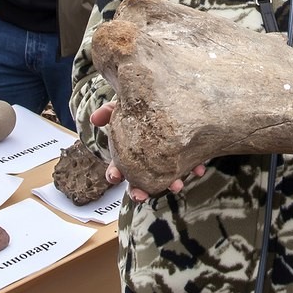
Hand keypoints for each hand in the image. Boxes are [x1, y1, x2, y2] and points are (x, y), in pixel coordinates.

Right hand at [90, 102, 205, 200]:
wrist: (179, 96)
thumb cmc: (146, 103)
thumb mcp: (127, 104)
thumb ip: (110, 109)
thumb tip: (94, 118)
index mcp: (130, 149)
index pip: (118, 165)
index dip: (114, 173)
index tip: (114, 177)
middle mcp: (149, 159)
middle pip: (140, 180)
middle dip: (139, 190)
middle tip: (140, 195)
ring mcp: (168, 159)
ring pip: (167, 178)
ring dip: (170, 184)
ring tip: (176, 185)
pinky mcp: (188, 154)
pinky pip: (191, 166)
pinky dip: (194, 168)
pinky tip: (198, 169)